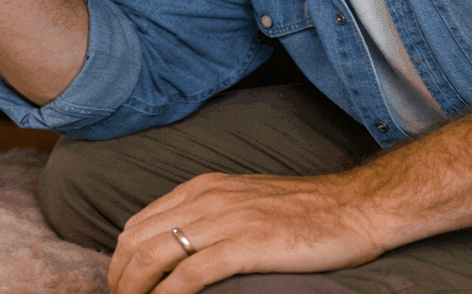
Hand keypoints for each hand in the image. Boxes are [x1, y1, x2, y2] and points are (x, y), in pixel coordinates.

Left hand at [109, 172, 388, 293]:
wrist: (352, 208)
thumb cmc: (302, 211)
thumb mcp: (242, 200)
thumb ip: (207, 215)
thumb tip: (174, 244)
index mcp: (201, 189)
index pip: (138, 224)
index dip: (121, 259)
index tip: (121, 285)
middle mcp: (205, 200)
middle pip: (136, 240)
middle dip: (119, 277)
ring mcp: (224, 221)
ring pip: (154, 255)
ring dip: (135, 287)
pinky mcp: (245, 245)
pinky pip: (190, 273)